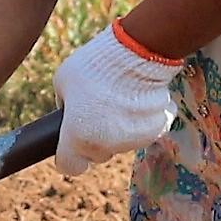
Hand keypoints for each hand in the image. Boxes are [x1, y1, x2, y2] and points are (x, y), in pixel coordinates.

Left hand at [54, 20, 179, 177]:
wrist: (137, 54)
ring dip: (120, 128)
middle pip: (97, 153)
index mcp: (77, 139)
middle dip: (95, 137)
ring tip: (120, 97)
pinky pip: (146, 130)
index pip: (69, 166)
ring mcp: (134, 142)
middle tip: (97, 109)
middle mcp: (106, 147)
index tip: (70, 143)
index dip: (68, 155)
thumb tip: (69, 111)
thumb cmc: (94, 65)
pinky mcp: (158, 130)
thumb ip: (64, 104)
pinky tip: (140, 97)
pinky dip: (143, 119)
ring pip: (123, 143)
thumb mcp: (63, 81)